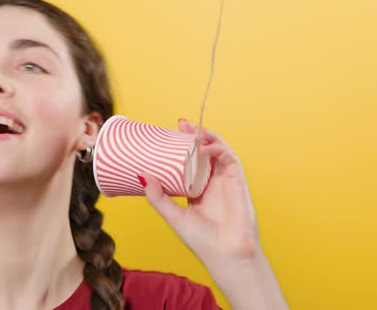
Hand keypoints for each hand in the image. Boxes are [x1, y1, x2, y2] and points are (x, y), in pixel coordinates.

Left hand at [139, 119, 258, 264]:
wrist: (226, 256)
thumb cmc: (202, 241)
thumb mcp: (173, 216)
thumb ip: (158, 198)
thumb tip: (142, 176)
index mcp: (198, 191)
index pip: (190, 163)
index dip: (183, 148)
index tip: (171, 134)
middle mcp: (213, 183)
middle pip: (204, 153)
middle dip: (195, 136)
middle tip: (181, 125)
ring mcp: (226, 182)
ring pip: (219, 152)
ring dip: (207, 138)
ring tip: (193, 130)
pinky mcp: (239, 183)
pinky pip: (231, 159)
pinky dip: (219, 149)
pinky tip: (205, 147)